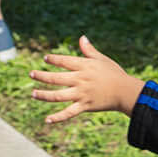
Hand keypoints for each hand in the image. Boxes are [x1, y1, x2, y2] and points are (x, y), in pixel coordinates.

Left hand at [30, 36, 145, 123]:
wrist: (126, 92)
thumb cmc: (115, 74)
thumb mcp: (102, 60)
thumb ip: (89, 50)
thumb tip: (81, 37)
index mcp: (84, 66)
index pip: (65, 61)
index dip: (54, 59)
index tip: (45, 59)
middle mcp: (80, 79)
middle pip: (56, 78)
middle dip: (42, 76)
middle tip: (31, 74)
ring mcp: (81, 94)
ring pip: (58, 95)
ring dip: (44, 95)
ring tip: (33, 94)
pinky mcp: (85, 106)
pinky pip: (68, 113)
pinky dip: (58, 117)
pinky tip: (47, 119)